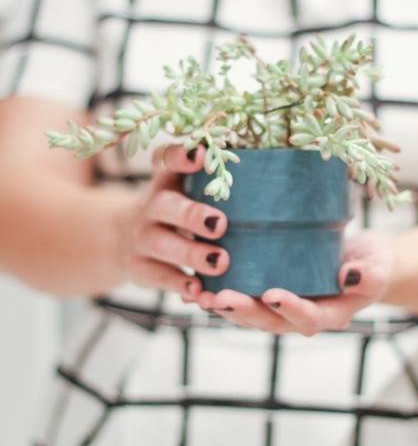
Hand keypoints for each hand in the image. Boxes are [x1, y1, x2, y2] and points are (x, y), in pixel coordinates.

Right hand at [117, 144, 228, 298]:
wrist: (125, 238)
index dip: (179, 156)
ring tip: (220, 261)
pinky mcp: (138, 267)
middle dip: (192, 215)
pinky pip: (158, 276)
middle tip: (220, 224)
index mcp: (166, 180)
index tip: (200, 154)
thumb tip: (264, 176)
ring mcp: (141, 237)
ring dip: (191, 254)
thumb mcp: (185, 190)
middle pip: (164, 206)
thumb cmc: (176, 210)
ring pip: (161, 243)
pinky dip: (179, 284)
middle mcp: (150, 205)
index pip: (165, 159)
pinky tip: (199, 291)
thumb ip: (212, 183)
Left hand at [196, 229, 394, 334]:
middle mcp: (299, 317)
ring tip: (200, 295)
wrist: (360, 261)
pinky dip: (217, 294)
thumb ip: (370, 274)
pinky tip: (194, 286)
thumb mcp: (378, 266)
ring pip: (248, 314)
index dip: (290, 309)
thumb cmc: (372, 264)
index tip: (273, 295)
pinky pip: (240, 297)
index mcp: (328, 315)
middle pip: (268, 321)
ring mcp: (280, 308)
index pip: (307, 319)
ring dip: (223, 307)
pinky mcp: (265, 294)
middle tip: (221, 298)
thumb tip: (351, 275)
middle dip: (243, 311)